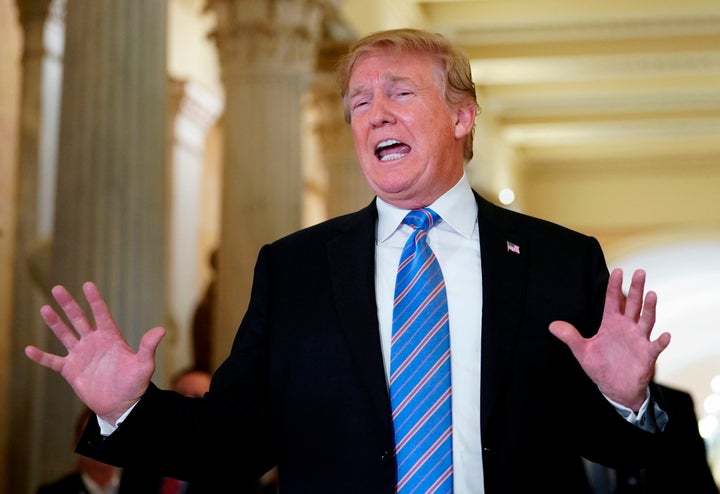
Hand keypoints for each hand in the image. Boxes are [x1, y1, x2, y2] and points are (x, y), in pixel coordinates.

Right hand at [24, 282, 165, 423]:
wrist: (122, 405)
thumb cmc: (135, 384)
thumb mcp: (143, 365)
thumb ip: (148, 347)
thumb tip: (161, 330)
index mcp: (111, 338)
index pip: (101, 314)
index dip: (95, 300)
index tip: (87, 285)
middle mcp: (94, 342)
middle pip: (79, 319)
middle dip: (69, 304)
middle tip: (57, 288)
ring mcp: (81, 355)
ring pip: (65, 334)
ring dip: (55, 323)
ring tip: (44, 308)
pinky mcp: (71, 370)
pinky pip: (53, 361)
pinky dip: (41, 356)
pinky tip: (29, 349)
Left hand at [549, 268, 670, 410]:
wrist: (615, 388)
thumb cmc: (600, 366)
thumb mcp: (582, 351)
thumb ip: (570, 337)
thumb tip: (552, 325)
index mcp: (611, 323)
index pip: (613, 301)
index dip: (614, 286)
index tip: (617, 271)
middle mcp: (627, 328)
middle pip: (633, 304)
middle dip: (636, 289)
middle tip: (639, 272)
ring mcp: (639, 339)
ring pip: (646, 320)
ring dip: (650, 308)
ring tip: (652, 294)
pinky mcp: (647, 354)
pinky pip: (656, 346)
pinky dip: (661, 341)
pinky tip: (666, 335)